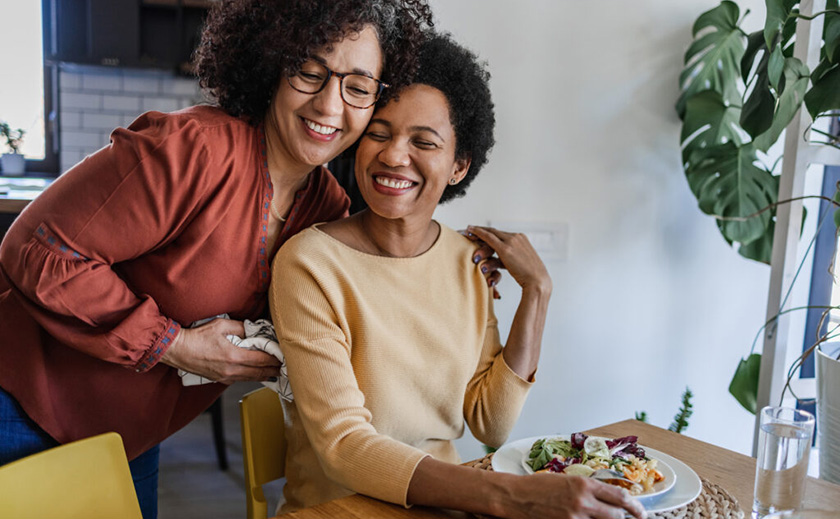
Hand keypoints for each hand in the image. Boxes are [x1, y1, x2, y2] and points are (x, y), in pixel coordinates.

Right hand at [160, 318, 281, 383]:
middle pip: (259, 372)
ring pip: (251, 378)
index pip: (262, 360)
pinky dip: (252, 377)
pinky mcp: (220, 379)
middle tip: (285, 368)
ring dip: (265, 376)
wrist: (178, 350)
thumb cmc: (197, 337)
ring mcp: (226, 376)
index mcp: (234, 356)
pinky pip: (241, 379)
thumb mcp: (221, 325)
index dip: (275, 359)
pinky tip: (257, 375)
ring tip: (276, 373)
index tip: (284, 357)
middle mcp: (232, 369)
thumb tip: (254, 329)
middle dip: (274, 370)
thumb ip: (241, 327)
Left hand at [466, 225, 551, 294]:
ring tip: (466, 232)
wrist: (538, 282)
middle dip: (482, 230)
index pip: (503, 234)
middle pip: (495, 231)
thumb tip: (510, 264)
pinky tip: (469, 232)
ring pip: (490, 233)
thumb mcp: (524, 266)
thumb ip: (515, 260)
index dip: (491, 233)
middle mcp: (517, 237)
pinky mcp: (505, 249)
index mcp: (522, 240)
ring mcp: (511, 241)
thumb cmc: (532, 279)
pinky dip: (478, 233)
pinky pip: (488, 238)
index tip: (481, 233)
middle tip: (469, 229)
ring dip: (477, 232)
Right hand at [506, 473, 645, 518]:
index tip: (641, 512)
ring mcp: (575, 518)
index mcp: (584, 484)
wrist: (515, 497)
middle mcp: (583, 501)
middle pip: (616, 515)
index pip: (619, 496)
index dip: (635, 506)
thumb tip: (606, 499)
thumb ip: (587, 489)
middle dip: (625, 518)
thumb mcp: (566, 481)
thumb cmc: (537, 487)